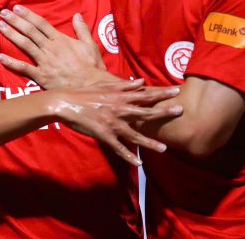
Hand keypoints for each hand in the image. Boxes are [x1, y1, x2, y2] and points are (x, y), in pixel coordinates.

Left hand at [0, 5, 106, 89]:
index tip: (17, 8)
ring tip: (1, 26)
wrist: (91, 87)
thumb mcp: (90, 44)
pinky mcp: (41, 76)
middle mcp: (50, 48)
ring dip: (12, 35)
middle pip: (30, 31)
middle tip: (4, 13)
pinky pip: (24, 68)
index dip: (28, 15)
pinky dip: (12, 63)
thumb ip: (82, 29)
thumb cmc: (92, 66)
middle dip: (16, 21)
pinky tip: (1, 57)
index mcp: (60, 39)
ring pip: (25, 45)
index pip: (41, 24)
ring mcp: (44, 62)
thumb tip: (77, 15)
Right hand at [50, 80, 182, 165]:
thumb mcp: (104, 86)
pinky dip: (128, 156)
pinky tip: (138, 163)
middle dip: (163, 112)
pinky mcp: (103, 134)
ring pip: (134, 135)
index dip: (161, 93)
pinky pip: (118, 147)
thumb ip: (124, 85)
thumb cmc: (83, 94)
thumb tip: (141, 82)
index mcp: (119, 96)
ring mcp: (111, 123)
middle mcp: (118, 109)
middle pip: (145, 112)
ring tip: (164, 149)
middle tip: (180, 111)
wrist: (64, 103)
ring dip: (149, 143)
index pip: (145, 94)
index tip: (176, 91)